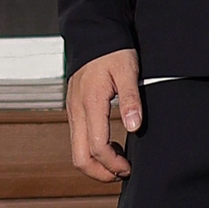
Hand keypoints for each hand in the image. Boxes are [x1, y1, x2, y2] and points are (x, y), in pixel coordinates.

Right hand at [67, 48, 141, 182]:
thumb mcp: (128, 70)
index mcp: (90, 103)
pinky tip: (111, 143)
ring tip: (120, 161)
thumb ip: (130, 99)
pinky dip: (92, 150)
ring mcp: (73, 111)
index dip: (113, 164)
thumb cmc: (113, 50)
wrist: (94, 34)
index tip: (130, 167)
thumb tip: (135, 127)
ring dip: (96, 163)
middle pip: (80, 158)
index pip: (97, 147)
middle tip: (122, 173)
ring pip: (77, 151)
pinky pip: (78, 140)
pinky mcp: (74, 110)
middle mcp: (76, 111)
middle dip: (100, 173)